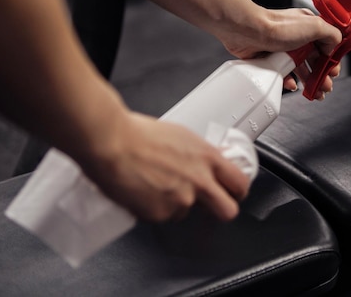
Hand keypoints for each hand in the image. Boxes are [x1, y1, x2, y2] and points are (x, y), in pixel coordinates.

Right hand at [78, 111, 249, 221]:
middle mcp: (199, 181)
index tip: (233, 192)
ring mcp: (181, 200)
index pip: (239, 182)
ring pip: (186, 213)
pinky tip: (142, 191)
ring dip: (175, 205)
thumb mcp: (181, 136)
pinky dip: (153, 208)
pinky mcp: (159, 213)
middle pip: (228, 210)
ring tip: (156, 186)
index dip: (238, 190)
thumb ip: (198, 154)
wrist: (111, 142)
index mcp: (208, 157)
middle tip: (209, 206)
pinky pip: (161, 216)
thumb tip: (204, 163)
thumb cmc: (138, 133)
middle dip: (221, 210)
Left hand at [220, 7, 342, 99]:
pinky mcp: (270, 57)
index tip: (333, 72)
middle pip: (315, 59)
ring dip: (309, 81)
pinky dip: (290, 81)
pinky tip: (293, 85)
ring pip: (301, 68)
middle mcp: (297, 35)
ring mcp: (283, 47)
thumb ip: (331, 35)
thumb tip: (334, 45)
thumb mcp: (315, 26)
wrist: (249, 32)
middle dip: (322, 75)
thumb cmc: (277, 26)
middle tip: (326, 87)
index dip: (331, 60)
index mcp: (309, 26)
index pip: (326, 44)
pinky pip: (284, 72)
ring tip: (314, 93)